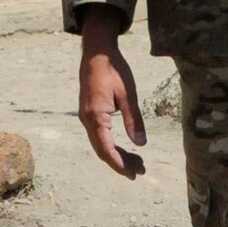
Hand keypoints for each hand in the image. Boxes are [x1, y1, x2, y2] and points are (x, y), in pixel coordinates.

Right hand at [78, 9, 145, 178]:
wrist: (96, 52)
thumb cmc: (114, 69)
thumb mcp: (128, 94)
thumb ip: (134, 120)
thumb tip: (141, 144)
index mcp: (96, 116)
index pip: (106, 149)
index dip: (119, 165)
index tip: (133, 175)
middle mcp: (87, 119)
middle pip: (102, 150)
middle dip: (120, 163)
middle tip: (140, 171)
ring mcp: (86, 117)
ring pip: (100, 144)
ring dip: (116, 155)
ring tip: (137, 162)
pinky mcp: (89, 113)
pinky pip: (99, 135)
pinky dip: (111, 145)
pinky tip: (124, 147)